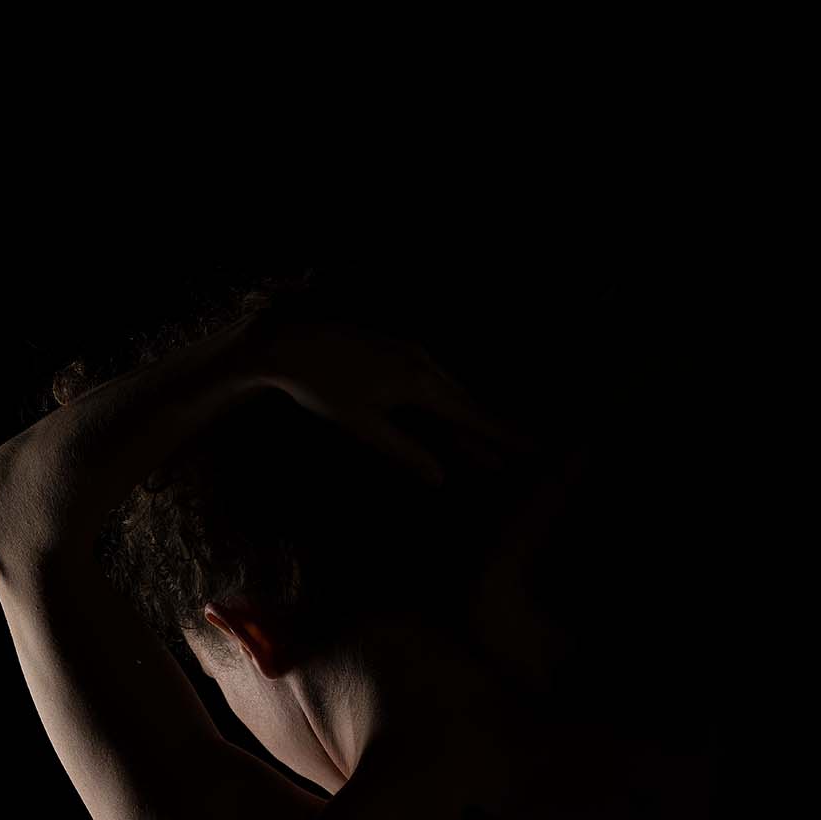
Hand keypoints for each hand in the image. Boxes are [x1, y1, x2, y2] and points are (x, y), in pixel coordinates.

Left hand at [242, 311, 540, 484]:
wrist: (289, 343)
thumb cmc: (322, 386)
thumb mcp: (362, 425)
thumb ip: (405, 451)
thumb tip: (440, 476)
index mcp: (418, 382)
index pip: (470, 416)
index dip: (500, 436)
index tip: (531, 449)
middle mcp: (422, 361)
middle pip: (465, 403)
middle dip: (491, 431)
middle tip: (522, 454)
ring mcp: (411, 351)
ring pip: (448, 391)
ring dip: (467, 420)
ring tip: (487, 448)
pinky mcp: (397, 349)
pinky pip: (431, 381)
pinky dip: (444, 404)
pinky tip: (448, 419)